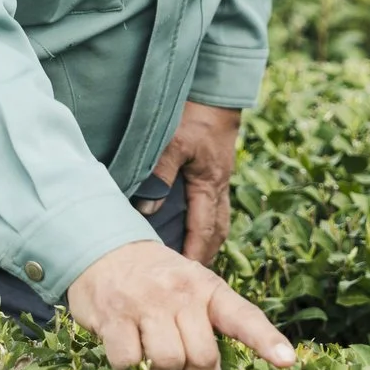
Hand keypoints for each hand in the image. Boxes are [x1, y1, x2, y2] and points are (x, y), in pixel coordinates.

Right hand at [65, 238, 294, 369]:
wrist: (104, 249)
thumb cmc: (158, 280)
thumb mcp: (192, 290)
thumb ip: (209, 328)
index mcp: (208, 288)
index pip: (244, 316)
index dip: (266, 341)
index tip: (287, 361)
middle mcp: (181, 293)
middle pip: (203, 357)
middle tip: (182, 369)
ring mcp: (146, 304)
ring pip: (168, 363)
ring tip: (156, 363)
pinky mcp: (113, 319)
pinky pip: (130, 365)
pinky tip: (131, 359)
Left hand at [143, 102, 241, 266]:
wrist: (216, 92)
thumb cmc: (194, 115)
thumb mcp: (173, 143)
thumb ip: (161, 176)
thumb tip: (149, 210)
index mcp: (210, 183)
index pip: (203, 229)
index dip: (195, 254)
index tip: (188, 276)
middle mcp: (219, 186)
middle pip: (217, 231)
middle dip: (206, 255)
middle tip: (192, 278)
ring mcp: (220, 178)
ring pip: (219, 219)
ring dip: (208, 240)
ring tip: (193, 260)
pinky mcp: (217, 170)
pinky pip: (215, 205)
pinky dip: (207, 223)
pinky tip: (193, 227)